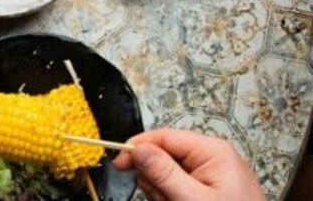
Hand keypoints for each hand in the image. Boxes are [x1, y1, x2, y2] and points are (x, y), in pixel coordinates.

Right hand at [113, 129, 265, 200]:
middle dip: (156, 179)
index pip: (164, 136)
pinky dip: (172, 197)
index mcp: (211, 150)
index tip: (118, 166)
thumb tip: (137, 148)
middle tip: (164, 200)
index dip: (137, 148)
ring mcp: (210, 171)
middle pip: (163, 154)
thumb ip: (165, 173)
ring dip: (163, 191)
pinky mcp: (209, 186)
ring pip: (167, 171)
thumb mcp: (193, 200)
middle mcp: (210, 155)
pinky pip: (178, 184)